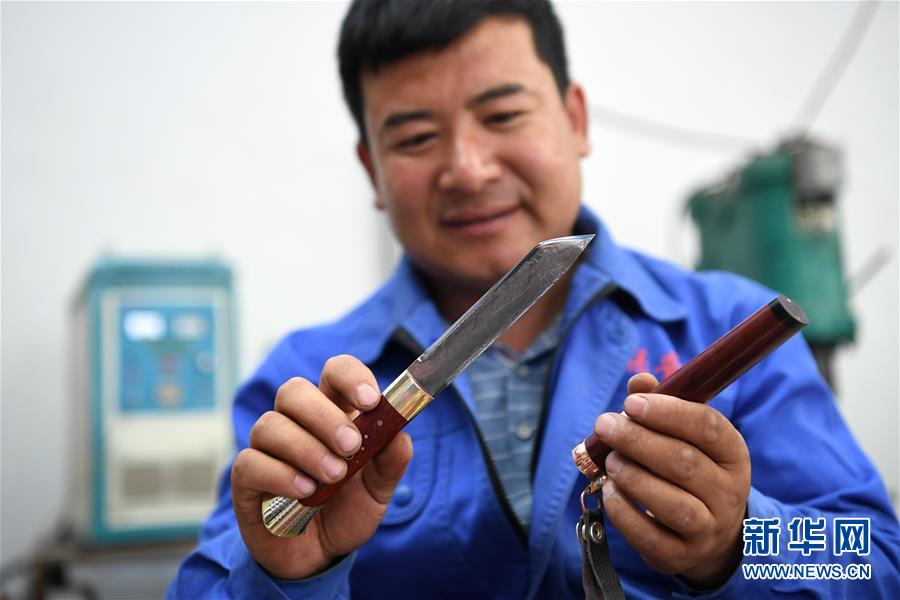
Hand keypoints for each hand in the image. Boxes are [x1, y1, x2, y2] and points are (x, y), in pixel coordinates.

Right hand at [231, 355, 412, 578]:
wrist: (319, 556)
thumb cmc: (346, 510)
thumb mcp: (378, 491)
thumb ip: (390, 463)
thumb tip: (401, 436)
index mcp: (332, 414)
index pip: (334, 373)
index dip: (350, 377)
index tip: (371, 401)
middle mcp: (295, 423)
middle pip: (293, 391)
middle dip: (324, 415)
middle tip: (351, 447)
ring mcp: (267, 449)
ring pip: (271, 425)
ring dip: (306, 449)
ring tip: (333, 477)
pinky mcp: (247, 479)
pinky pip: (250, 462)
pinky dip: (281, 475)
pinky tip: (306, 493)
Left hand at [594, 373, 749, 588]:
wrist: (708, 532)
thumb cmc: (689, 469)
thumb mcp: (685, 435)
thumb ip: (662, 404)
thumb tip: (639, 381)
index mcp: (733, 454)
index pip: (708, 428)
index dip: (667, 412)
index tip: (631, 403)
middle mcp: (728, 493)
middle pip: (684, 463)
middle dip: (637, 440)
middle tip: (605, 425)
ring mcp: (708, 529)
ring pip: (672, 504)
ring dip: (633, 476)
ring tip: (609, 460)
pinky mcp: (681, 556)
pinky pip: (650, 536)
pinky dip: (624, 512)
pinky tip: (610, 490)